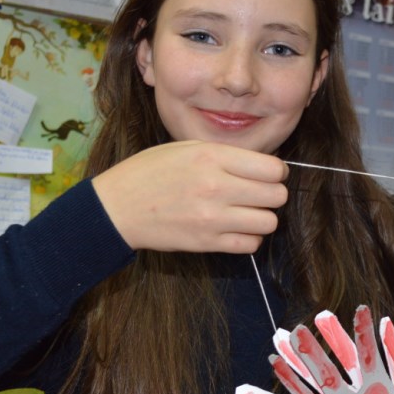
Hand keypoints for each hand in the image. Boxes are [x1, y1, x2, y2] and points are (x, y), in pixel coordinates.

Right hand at [91, 140, 288, 253]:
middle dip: (272, 194)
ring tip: (246, 212)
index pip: (273, 168)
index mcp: (212, 157)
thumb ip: (226, 155)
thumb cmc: (150, 172)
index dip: (276, 172)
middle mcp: (216, 187)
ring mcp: (212, 218)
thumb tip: (264, 167)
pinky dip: (250, 238)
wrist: (118, 207)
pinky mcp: (206, 243)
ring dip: (262, 218)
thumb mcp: (187, 148)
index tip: (266, 174)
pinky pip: (251, 244)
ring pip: (269, 222)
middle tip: (257, 194)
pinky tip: (236, 229)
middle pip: (276, 195)